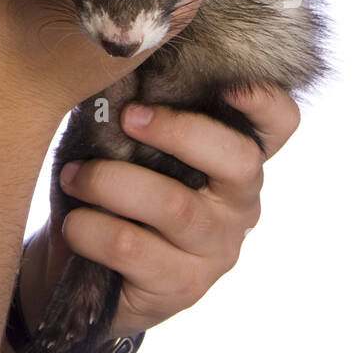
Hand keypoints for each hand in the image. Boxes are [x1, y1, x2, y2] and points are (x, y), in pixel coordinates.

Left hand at [47, 84, 300, 339]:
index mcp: (234, 155)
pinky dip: (90, 227)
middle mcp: (239, 203)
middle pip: (239, 160)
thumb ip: (136, 103)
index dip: (266, 100)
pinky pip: (132, 247)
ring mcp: (216, 249)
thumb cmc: (112, 181)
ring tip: (73, 175)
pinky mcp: (182, 286)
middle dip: (178, 130)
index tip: (230, 84)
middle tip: (127, 116)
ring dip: (110, 181)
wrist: (85, 265)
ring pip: (173, 204)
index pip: (279, 123)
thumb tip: (116, 65)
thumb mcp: (127, 138)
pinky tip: (73, 220)